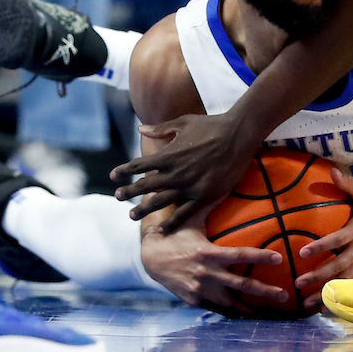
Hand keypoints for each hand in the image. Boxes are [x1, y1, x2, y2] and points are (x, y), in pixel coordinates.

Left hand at [110, 112, 257, 230]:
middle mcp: (174, 172)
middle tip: (117, 197)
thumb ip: (161, 129)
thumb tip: (140, 128)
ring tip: (132, 215)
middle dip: (129, 192)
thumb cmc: (211, 125)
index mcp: (168, 154)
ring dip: (144, 209)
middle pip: (145, 186)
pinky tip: (164, 229)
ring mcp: (188, 186)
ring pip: (160, 202)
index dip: (124, 171)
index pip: (138, 165)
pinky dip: (172, 222)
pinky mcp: (204, 195)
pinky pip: (184, 213)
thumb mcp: (183, 122)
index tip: (114, 176)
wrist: (238, 134)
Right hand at [140, 214, 287, 314]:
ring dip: (250, 309)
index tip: (279, 258)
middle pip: (241, 285)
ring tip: (268, 313)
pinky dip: (231, 313)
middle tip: (284, 295)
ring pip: (231, 303)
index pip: (240, 255)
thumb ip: (210, 204)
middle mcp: (206, 274)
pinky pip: (217, 309)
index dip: (260, 257)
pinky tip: (245, 316)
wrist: (151, 258)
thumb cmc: (175, 234)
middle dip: (264, 291)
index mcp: (208, 253)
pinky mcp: (195, 301)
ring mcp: (200, 291)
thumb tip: (224, 181)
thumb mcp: (191, 218)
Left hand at [293, 168, 352, 310]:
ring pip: (347, 279)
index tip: (302, 253)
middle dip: (319, 276)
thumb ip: (346, 183)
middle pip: (340, 265)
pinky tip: (325, 305)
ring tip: (307, 304)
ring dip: (327, 292)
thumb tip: (331, 171)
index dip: (322, 246)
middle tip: (298, 284)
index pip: (339, 239)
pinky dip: (341, 294)